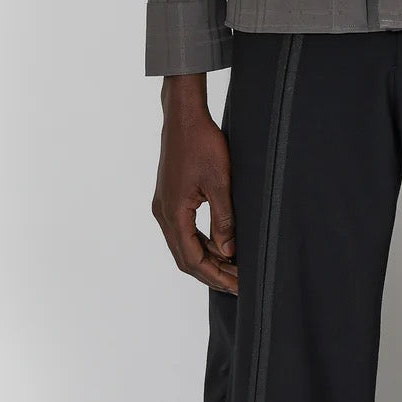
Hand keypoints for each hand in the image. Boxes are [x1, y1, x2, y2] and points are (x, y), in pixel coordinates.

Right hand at [151, 85, 237, 295]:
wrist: (184, 116)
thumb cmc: (202, 143)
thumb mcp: (220, 182)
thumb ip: (224, 219)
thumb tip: (229, 251)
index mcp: (173, 213)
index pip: (192, 259)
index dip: (215, 275)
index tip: (238, 286)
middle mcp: (163, 213)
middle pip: (185, 257)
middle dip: (212, 272)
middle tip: (238, 284)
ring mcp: (164, 205)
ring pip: (184, 244)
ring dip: (208, 257)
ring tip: (234, 268)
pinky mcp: (170, 197)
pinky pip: (184, 229)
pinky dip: (202, 241)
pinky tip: (222, 244)